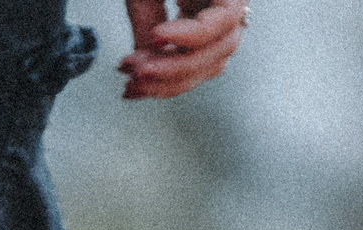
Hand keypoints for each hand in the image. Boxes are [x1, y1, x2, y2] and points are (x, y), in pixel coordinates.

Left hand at [119, 0, 247, 99]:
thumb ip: (146, 11)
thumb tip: (143, 54)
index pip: (224, 19)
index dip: (190, 34)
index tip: (157, 35)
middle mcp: (231, 5)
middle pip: (219, 51)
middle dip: (174, 67)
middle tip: (135, 69)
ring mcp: (219, 25)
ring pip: (208, 67)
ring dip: (168, 83)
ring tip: (130, 83)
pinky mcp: (201, 39)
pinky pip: (193, 69)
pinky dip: (166, 82)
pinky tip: (136, 88)